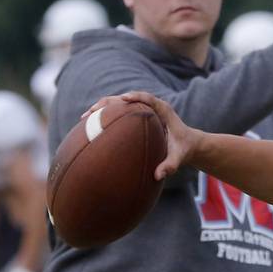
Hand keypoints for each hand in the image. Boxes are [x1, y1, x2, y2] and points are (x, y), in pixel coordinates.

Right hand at [84, 93, 200, 180]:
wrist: (188, 145)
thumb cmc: (184, 149)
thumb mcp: (180, 158)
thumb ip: (171, 166)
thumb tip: (158, 175)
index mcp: (163, 110)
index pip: (148, 98)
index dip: (136, 96)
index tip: (123, 98)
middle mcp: (151, 107)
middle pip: (128, 98)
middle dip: (108, 103)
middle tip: (91, 112)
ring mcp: (142, 110)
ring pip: (119, 104)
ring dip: (102, 108)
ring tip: (84, 119)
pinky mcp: (136, 116)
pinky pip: (119, 113)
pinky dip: (105, 117)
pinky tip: (90, 127)